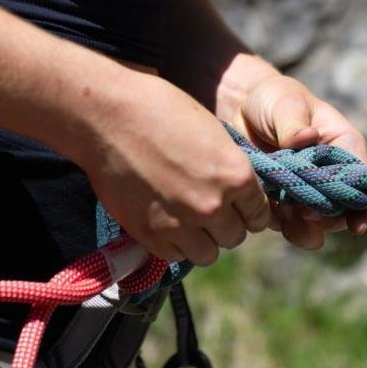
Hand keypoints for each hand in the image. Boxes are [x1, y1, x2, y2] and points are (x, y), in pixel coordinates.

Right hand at [80, 72, 271, 265]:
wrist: (107, 117)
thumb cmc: (159, 111)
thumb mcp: (210, 134)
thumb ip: (228, 169)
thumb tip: (235, 195)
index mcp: (235, 174)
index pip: (259, 214)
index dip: (247, 210)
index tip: (234, 205)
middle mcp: (213, 204)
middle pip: (235, 237)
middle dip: (223, 225)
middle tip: (204, 209)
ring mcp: (181, 224)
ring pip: (208, 254)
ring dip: (200, 240)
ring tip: (184, 220)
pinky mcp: (150, 235)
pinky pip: (175, 256)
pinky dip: (172, 244)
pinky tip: (163, 222)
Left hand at [223, 64, 366, 248]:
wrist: (240, 108)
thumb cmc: (274, 99)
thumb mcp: (286, 104)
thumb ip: (294, 124)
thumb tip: (307, 138)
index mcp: (343, 148)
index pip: (362, 183)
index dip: (360, 207)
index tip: (354, 226)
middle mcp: (329, 175)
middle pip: (340, 211)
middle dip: (325, 219)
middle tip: (304, 214)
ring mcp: (305, 192)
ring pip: (313, 225)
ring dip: (302, 228)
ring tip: (284, 214)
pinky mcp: (280, 202)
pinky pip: (284, 224)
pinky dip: (278, 223)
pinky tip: (266, 208)